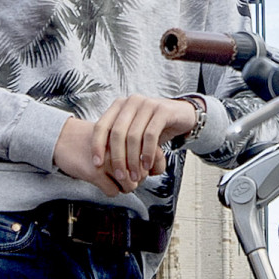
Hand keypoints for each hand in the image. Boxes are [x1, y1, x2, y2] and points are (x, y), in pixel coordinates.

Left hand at [61, 95, 199, 194]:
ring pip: (133, 136)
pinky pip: (150, 135)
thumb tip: (98, 164)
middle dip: (117, 158)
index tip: (97, 165)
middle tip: (120, 176)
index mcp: (119, 105)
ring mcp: (147, 104)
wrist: (182, 115)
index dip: (96, 146)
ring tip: (135, 176)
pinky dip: (147, 153)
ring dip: (133, 160)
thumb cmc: (153, 127)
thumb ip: (118, 140)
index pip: (101, 126)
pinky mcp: (162, 111)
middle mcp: (131, 101)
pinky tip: (147, 166)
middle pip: (117, 133)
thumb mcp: (133, 131)